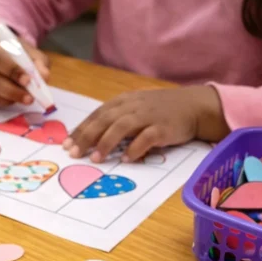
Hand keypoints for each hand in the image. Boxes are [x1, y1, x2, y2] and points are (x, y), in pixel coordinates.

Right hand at [0, 29, 49, 106]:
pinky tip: (12, 100)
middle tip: (29, 98)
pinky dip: (1, 102)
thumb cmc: (7, 51)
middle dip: (12, 89)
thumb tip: (44, 77)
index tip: (28, 80)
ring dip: (8, 98)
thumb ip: (36, 61)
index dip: (12, 70)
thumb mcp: (24, 49)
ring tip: (25, 99)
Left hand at [64, 85, 230, 162]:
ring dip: (107, 142)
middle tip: (73, 153)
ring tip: (95, 159)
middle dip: (87, 136)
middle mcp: (134, 106)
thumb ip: (115, 120)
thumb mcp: (135, 109)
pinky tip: (126, 159)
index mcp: (124, 101)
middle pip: (105, 119)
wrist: (195, 106)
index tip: (66, 145)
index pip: (97, 114)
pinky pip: (147, 137)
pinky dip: (135, 148)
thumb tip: (89, 139)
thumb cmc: (160, 111)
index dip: (80, 129)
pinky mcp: (164, 127)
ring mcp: (149, 115)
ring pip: (122, 126)